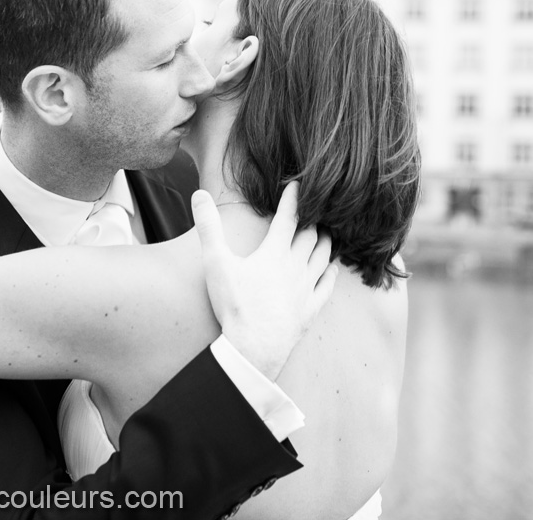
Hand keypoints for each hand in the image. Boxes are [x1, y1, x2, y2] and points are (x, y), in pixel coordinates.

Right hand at [192, 182, 336, 379]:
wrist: (253, 347)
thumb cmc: (234, 305)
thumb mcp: (216, 263)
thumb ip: (208, 227)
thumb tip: (199, 195)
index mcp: (274, 252)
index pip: (288, 217)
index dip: (294, 199)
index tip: (298, 185)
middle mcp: (295, 266)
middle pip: (310, 236)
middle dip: (314, 219)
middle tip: (317, 208)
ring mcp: (306, 288)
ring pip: (323, 257)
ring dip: (326, 241)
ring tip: (327, 232)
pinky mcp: (311, 309)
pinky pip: (327, 286)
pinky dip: (332, 273)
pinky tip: (333, 268)